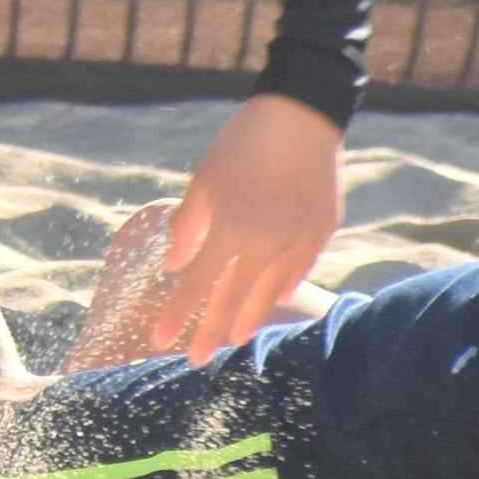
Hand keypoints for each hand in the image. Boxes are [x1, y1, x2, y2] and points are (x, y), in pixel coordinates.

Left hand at [147, 93, 344, 356]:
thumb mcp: (204, 180)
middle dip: (211, 333)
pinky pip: (297, 273)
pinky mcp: (320, 234)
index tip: (158, 341)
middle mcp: (266, 245)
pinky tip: (268, 301)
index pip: (196, 287)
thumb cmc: (242, 145)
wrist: (301, 119)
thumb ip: (188, 226)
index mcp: (231, 230)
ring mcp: (298, 243)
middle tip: (196, 359)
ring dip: (246, 318)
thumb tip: (175, 266)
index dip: (177, 316)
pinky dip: (279, 290)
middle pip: (233, 301)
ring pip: (268, 295)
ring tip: (231, 338)